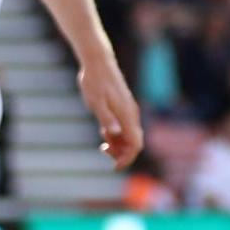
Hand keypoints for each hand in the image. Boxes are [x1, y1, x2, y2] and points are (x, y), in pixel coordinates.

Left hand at [79, 55, 143, 169]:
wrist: (98, 62)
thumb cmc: (94, 82)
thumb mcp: (95, 102)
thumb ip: (106, 119)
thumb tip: (114, 134)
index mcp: (126, 115)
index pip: (135, 144)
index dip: (127, 159)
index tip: (114, 167)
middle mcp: (131, 114)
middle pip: (134, 142)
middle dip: (122, 153)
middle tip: (103, 150)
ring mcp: (129, 110)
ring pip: (130, 135)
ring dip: (119, 143)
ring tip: (102, 141)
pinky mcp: (124, 107)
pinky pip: (125, 127)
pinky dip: (117, 134)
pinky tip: (104, 130)